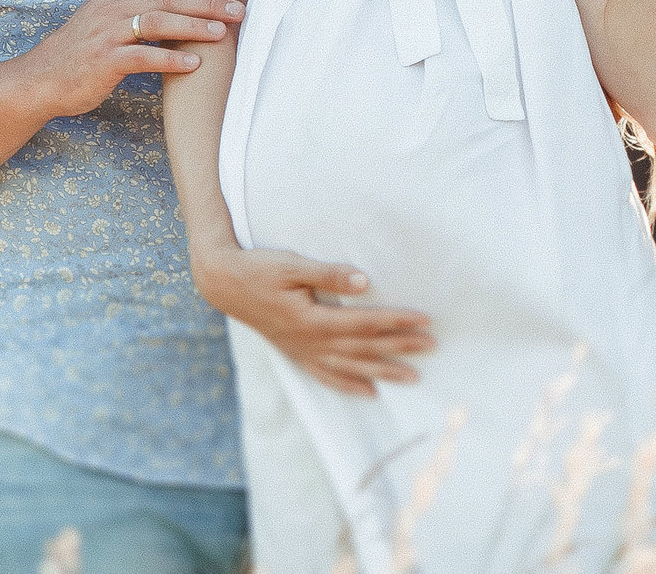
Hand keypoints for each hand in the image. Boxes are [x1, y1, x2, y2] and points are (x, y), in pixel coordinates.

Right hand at [21, 0, 238, 119]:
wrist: (44, 76)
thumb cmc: (84, 42)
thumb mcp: (110, 4)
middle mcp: (114, 6)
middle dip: (206, 1)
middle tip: (238, 9)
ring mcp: (108, 33)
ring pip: (157, 22)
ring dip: (193, 27)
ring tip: (221, 34)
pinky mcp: (104, 61)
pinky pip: (142, 57)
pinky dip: (170, 59)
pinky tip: (193, 64)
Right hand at [192, 244, 433, 395]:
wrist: (223, 283)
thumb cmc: (258, 269)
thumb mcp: (292, 265)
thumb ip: (329, 274)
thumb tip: (364, 282)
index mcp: (313, 320)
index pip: (366, 323)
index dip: (397, 322)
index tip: (425, 320)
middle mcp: (312, 342)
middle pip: (365, 348)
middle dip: (400, 348)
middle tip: (432, 347)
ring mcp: (304, 352)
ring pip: (351, 367)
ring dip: (384, 372)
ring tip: (414, 378)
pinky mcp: (296, 354)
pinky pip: (327, 376)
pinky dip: (350, 386)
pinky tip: (370, 392)